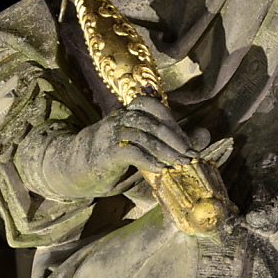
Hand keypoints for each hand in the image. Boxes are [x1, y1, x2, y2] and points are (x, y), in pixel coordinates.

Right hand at [41, 96, 197, 197]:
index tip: (189, 144)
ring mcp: (111, 133)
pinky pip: (131, 152)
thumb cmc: (112, 154)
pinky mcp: (105, 152)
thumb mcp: (142, 144)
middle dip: (175, 138)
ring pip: (145, 136)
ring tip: (179, 164)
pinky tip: (160, 169)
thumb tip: (205, 135)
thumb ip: (171, 138)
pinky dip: (149, 160)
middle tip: (189, 155)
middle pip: (154, 121)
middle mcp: (120, 117)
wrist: (72, 167)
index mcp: (128, 111)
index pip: (155, 107)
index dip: (174, 124)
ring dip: (166, 151)